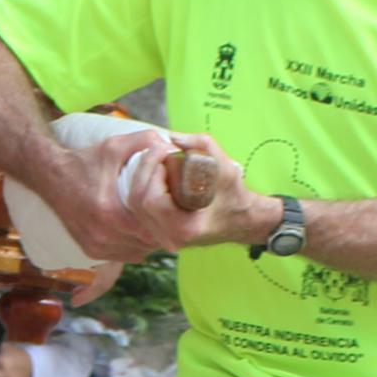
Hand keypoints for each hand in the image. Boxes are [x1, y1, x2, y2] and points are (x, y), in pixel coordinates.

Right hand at [39, 128, 177, 264]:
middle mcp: (101, 234)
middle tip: (168, 216)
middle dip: (161, 231)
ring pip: (137, 253)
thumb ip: (144, 141)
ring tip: (153, 222)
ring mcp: (95, 245)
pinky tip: (136, 231)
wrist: (51, 176)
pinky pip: (123, 256)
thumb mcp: (114, 146)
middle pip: (147, 244)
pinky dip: (133, 246)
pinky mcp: (90, 250)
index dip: (167, 222)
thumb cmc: (85, 161)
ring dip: (147, 241)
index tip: (171, 209)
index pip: (153, 230)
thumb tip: (172, 145)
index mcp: (110, 211)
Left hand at [147, 138, 274, 252]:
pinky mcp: (160, 235)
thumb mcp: (225, 166)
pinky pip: (140, 212)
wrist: (241, 220)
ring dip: (141, 180)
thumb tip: (173, 137)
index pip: (151, 200)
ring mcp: (165, 239)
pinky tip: (155, 177)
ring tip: (158, 164)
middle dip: (144, 171)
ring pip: (134, 208)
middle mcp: (172, 237)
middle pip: (137, 203)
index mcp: (185, 226)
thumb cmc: (234, 195)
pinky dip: (142, 190)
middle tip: (158, 155)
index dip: (152, 172)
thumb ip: (201, 145)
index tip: (164, 154)